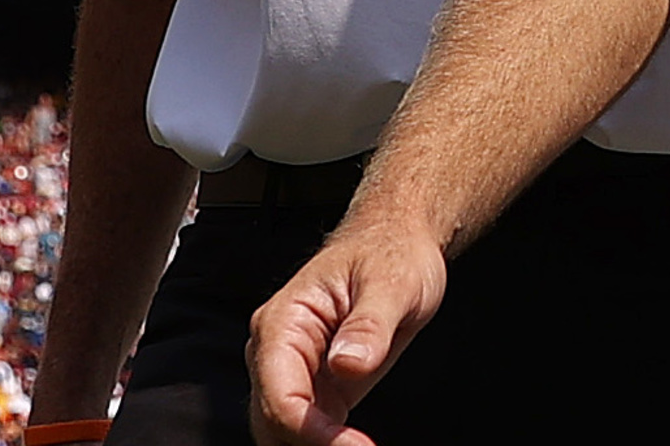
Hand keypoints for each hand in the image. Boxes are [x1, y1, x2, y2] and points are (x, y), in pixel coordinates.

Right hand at [248, 223, 448, 445]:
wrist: (396, 242)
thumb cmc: (389, 252)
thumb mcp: (392, 282)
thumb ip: (369, 324)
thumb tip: (347, 364)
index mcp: (283, 322)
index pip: (281, 394)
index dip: (313, 430)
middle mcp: (277, 350)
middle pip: (273, 421)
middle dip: (311, 445)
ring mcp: (294, 370)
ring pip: (282, 431)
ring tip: (359, 445)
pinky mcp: (317, 385)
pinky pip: (307, 427)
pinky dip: (326, 442)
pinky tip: (356, 444)